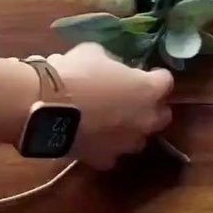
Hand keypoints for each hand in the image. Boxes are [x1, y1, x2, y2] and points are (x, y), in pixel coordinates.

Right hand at [50, 42, 173, 170]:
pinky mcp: (105, 160)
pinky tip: (92, 135)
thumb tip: (111, 67)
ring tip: (110, 118)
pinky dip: (105, 145)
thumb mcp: (94, 52)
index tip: (146, 71)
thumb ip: (111, 62)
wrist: (47, 107)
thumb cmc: (76, 73)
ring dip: (130, 128)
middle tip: (133, 97)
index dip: (156, 75)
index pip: (166, 81)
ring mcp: (126, 144)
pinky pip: (112, 152)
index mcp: (147, 90)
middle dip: (152, 107)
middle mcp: (145, 120)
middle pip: (162, 116)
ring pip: (138, 138)